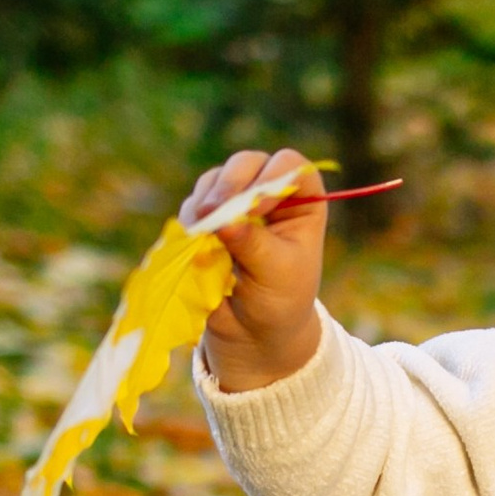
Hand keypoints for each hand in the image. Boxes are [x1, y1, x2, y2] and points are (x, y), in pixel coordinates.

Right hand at [190, 147, 325, 391]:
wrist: (254, 331)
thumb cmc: (280, 300)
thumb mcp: (275, 273)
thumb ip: (253, 244)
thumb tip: (223, 220)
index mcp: (303, 202)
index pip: (289, 166)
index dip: (270, 179)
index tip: (255, 208)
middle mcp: (271, 193)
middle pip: (247, 164)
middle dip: (229, 185)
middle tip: (212, 212)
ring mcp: (237, 202)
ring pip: (215, 181)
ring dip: (206, 203)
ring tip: (203, 234)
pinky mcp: (209, 217)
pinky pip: (194, 204)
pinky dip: (191, 218)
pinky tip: (195, 240)